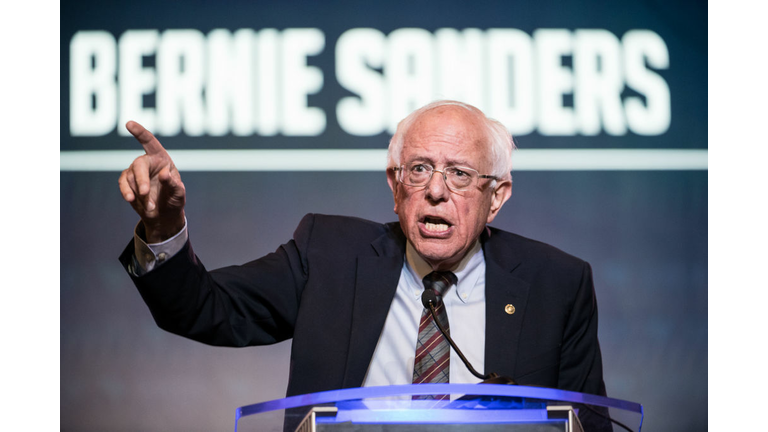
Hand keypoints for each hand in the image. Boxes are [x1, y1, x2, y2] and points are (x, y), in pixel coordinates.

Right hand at [118, 121, 185, 242]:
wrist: (163, 215)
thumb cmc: (174, 200)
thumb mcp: (179, 193)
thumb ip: (173, 184)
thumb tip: (163, 173)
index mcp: (162, 159)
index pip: (150, 142)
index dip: (140, 132)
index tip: (128, 124)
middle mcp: (147, 162)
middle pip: (139, 164)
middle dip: (141, 179)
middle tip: (146, 193)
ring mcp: (135, 172)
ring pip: (130, 178)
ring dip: (139, 193)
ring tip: (150, 206)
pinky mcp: (127, 182)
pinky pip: (123, 184)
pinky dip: (127, 193)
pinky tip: (132, 200)